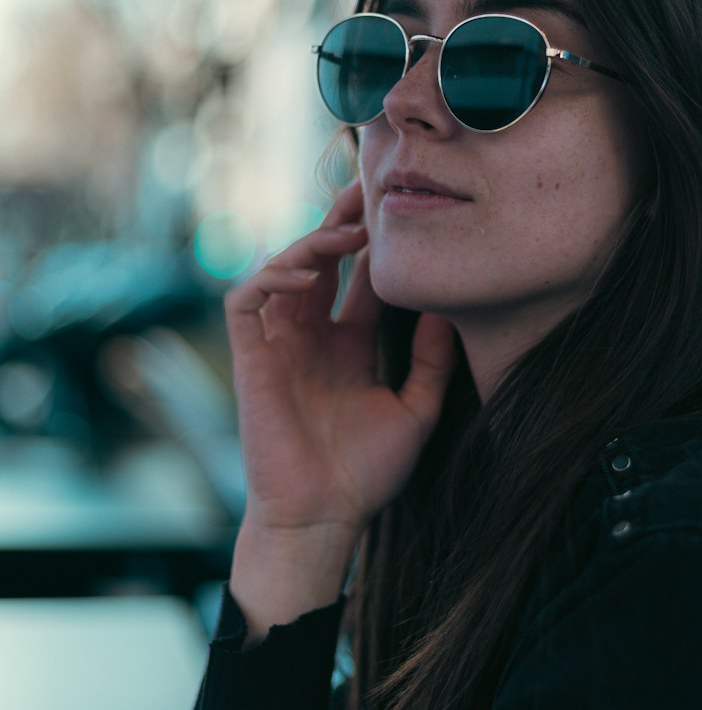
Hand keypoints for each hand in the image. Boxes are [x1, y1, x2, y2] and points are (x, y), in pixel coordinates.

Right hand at [224, 177, 456, 588]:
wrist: (325, 518)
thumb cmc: (367, 474)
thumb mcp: (416, 409)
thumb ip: (431, 360)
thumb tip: (448, 309)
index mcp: (348, 344)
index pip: (359, 276)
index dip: (375, 242)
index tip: (401, 209)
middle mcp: (312, 336)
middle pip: (320, 261)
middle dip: (340, 223)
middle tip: (367, 192)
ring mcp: (278, 344)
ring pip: (282, 268)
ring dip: (311, 244)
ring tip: (347, 235)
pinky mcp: (250, 358)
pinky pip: (246, 299)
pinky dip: (271, 278)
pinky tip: (310, 280)